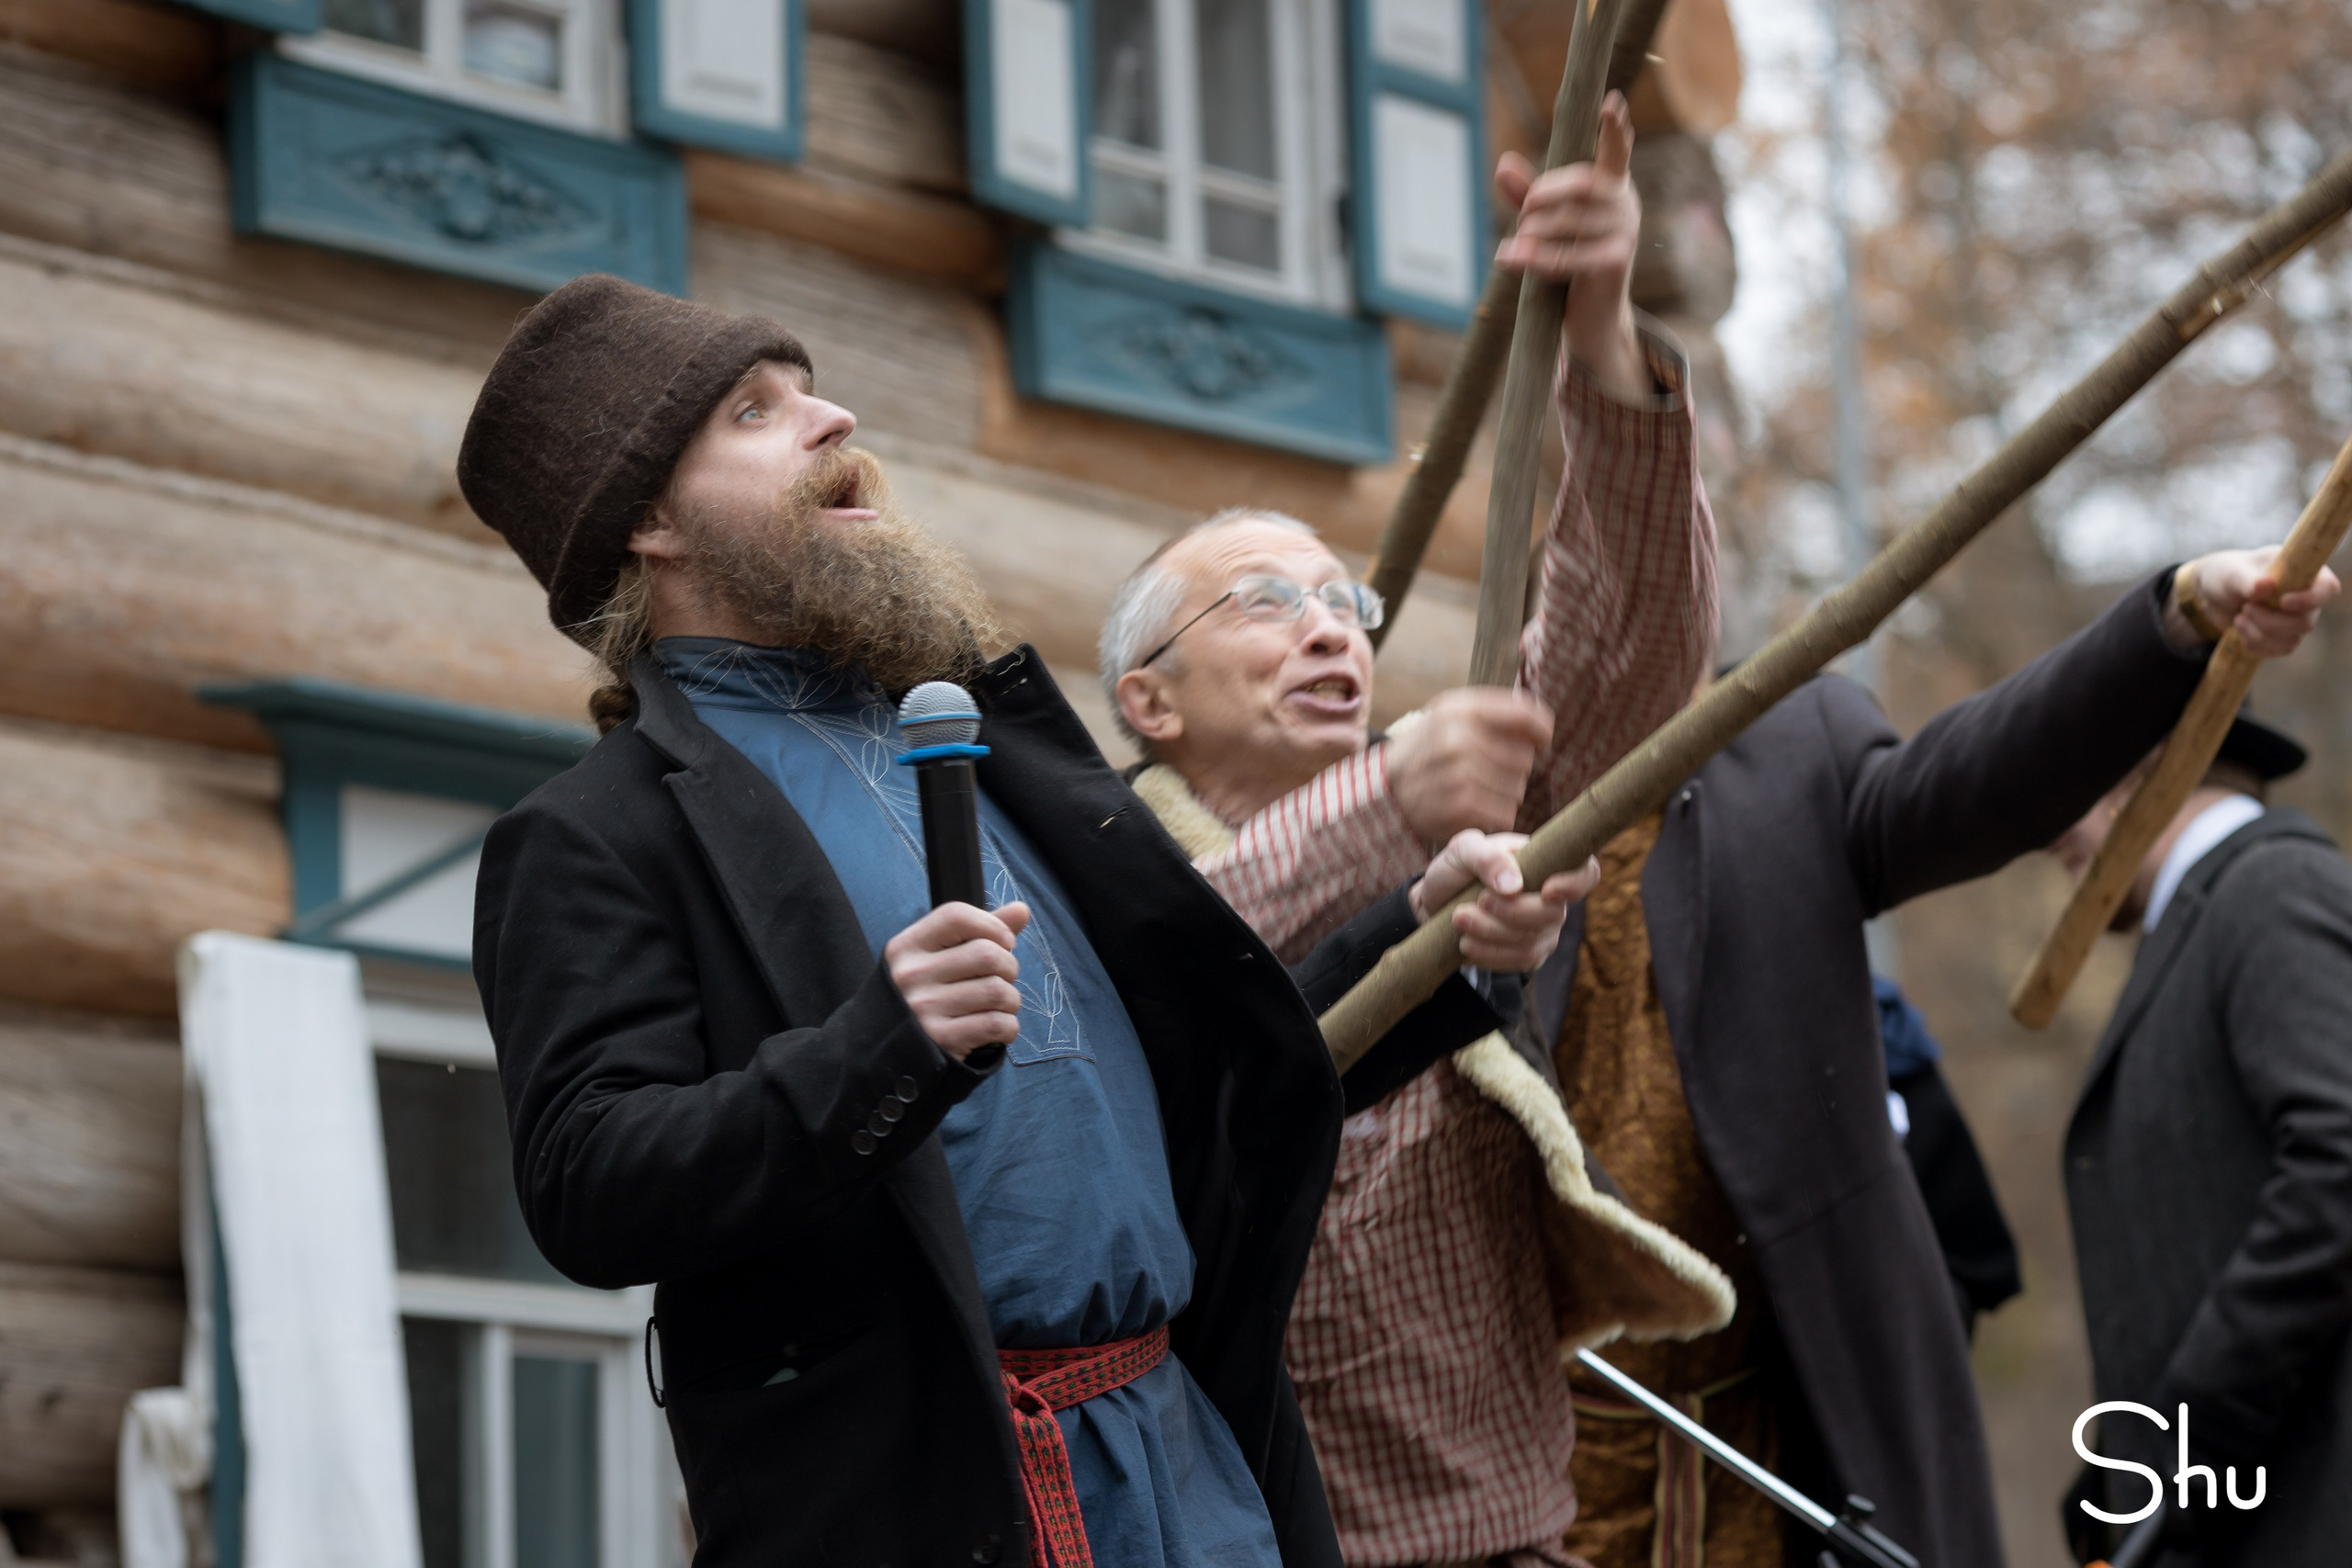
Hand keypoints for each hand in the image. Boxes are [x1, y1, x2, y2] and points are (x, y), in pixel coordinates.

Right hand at [884, 902, 1031, 1060]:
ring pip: (997, 991)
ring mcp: (924, 1009)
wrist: (894, 1051)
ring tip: (999, 1005)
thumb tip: (1022, 909)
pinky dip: (1009, 1027)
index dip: (992, 925)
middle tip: (1002, 979)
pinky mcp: (941, 1040)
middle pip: (986, 953)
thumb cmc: (925, 994)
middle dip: (1009, 966)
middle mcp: (911, 975)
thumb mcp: (937, 958)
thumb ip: (980, 931)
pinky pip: (997, 1024)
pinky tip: (998, 1028)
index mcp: (907, 946)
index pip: (956, 916)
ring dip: (1011, 1000)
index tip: (1004, 941)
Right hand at [1386, 688, 1553, 842]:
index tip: (1542, 739)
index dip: (1541, 729)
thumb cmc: (1432, 748)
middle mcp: (1457, 739)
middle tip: (1490, 768)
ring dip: (1506, 792)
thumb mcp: (1452, 714)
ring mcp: (1458, 775)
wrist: (1389, 786)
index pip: (1523, 715)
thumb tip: (1543, 725)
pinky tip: (1476, 806)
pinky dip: (1496, 814)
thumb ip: (1495, 711)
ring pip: (1518, 787)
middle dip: (1515, 766)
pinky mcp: (1461, 808)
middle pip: (1524, 757)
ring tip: (1480, 788)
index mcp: (1459, 710)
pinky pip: (1506, 813)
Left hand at [1409, 830, 1597, 971]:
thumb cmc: (1456, 869)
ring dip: (1492, 933)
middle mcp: (1553, 897)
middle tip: (1476, 902)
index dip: (1576, 883)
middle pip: (1552, 914)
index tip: (1547, 891)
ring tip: (1459, 919)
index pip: (1585, 872)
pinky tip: (1466, 943)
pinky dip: (1490, 954)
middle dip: (1511, 913)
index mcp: (1546, 862)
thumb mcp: (1463, 850)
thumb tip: (1515, 885)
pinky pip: (1520, 961)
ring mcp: (1545, 928)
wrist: (1436, 902)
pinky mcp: (1529, 954)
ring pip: (1532, 941)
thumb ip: (1488, 858)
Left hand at [1492, 91, 1646, 402]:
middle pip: (1579, 185)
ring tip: (1517, 246)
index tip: (1611, 102)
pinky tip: (1509, 258)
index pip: (1616, 151)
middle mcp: (1625, 204)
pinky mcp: (1615, 263)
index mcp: (1613, 185)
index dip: (1615, 129)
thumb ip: (1525, 194)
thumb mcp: (1544, 222)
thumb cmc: (1569, 260)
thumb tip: (1503, 164)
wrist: (1591, 316)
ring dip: (1533, 233)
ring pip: (1567, 222)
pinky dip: (1534, 258)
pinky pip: (1566, 255)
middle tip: (1521, 215)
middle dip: (1541, 197)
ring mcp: (1625, 233)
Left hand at [2174, 545, 2340, 654]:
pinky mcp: (2284, 636)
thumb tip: (2266, 586)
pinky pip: (2282, 650)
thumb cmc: (2226, 575)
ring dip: (2259, 634)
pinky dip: (2258, 645)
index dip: (2310, 600)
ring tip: (2238, 618)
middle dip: (2270, 622)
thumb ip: (2248, 580)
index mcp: (2302, 572)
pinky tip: (2242, 632)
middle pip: (2305, 622)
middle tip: (2245, 608)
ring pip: (2292, 639)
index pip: (2327, 588)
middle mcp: (2306, 596)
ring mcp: (2297, 618)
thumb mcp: (2231, 573)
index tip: (2283, 602)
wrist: (2212, 595)